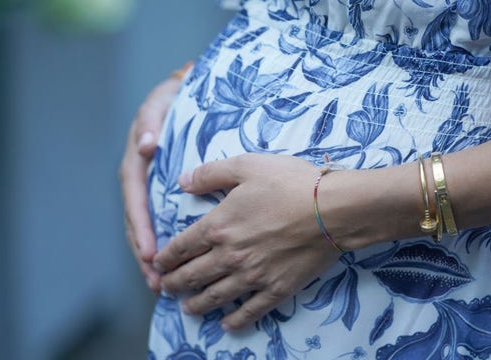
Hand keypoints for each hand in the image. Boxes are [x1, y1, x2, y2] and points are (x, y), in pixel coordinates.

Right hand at [120, 61, 191, 293]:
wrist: (187, 92)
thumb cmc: (176, 96)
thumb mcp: (162, 101)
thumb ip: (152, 119)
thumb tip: (147, 144)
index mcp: (139, 159)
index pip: (136, 197)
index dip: (141, 226)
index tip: (150, 252)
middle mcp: (141, 176)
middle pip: (137, 220)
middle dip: (144, 251)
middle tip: (155, 279)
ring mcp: (151, 186)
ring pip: (146, 226)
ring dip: (150, 256)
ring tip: (159, 285)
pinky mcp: (163, 192)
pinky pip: (160, 220)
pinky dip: (164, 243)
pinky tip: (172, 267)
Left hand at [152, 153, 342, 330]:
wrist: (333, 209)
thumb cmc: (291, 182)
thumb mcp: (247, 166)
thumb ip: (210, 173)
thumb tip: (182, 181)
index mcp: (218, 226)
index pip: (181, 247)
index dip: (165, 258)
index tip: (157, 264)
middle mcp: (229, 256)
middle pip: (193, 276)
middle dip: (174, 284)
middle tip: (166, 288)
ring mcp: (253, 276)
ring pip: (215, 297)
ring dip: (197, 305)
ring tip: (188, 308)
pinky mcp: (277, 289)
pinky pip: (250, 311)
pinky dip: (235, 321)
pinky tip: (227, 324)